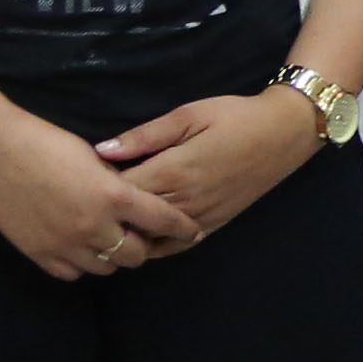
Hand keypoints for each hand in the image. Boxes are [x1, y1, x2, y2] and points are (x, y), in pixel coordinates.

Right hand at [0, 105, 201, 282]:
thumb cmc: (45, 142)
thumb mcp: (94, 158)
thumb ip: (119, 184)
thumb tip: (139, 201)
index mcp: (114, 196)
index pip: (163, 221)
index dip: (182, 228)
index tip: (193, 231)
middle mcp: (93, 226)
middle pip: (136, 254)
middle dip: (144, 245)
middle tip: (142, 235)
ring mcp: (64, 244)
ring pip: (106, 267)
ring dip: (113, 255)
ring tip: (109, 239)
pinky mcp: (39, 253)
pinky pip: (73, 272)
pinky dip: (82, 262)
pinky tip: (80, 246)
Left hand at [96, 88, 325, 248]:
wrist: (285, 132)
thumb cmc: (235, 116)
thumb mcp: (188, 115)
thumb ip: (144, 136)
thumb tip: (101, 150)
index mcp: (174, 170)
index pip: (119, 191)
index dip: (94, 189)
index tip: (77, 181)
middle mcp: (185, 200)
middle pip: (131, 219)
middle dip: (106, 214)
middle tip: (83, 205)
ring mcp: (201, 216)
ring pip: (150, 238)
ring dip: (127, 233)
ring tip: (105, 224)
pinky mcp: (214, 224)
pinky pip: (176, 246)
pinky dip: (153, 247)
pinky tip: (139, 238)